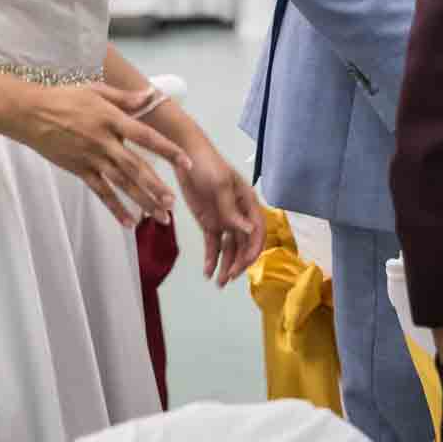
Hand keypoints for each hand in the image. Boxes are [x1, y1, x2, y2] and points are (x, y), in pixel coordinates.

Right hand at [14, 81, 188, 227]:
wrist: (30, 114)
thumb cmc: (64, 98)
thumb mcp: (97, 90)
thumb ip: (125, 98)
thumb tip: (150, 95)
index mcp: (112, 120)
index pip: (146, 137)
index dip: (167, 150)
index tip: (186, 162)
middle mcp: (104, 142)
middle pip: (135, 168)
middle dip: (156, 187)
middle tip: (173, 204)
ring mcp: (91, 158)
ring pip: (121, 184)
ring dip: (141, 201)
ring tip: (160, 216)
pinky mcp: (79, 170)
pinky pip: (100, 192)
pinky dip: (115, 208)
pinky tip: (129, 222)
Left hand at [171, 136, 265, 287]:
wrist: (185, 158)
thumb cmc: (209, 165)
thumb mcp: (220, 185)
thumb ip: (232, 210)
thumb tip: (247, 230)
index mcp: (248, 203)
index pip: (257, 231)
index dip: (252, 250)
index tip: (243, 265)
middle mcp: (239, 214)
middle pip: (244, 244)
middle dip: (238, 263)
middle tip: (227, 279)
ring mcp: (224, 219)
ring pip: (229, 248)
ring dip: (226, 265)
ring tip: (218, 283)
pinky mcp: (209, 223)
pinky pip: (213, 245)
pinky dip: (212, 259)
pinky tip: (208, 272)